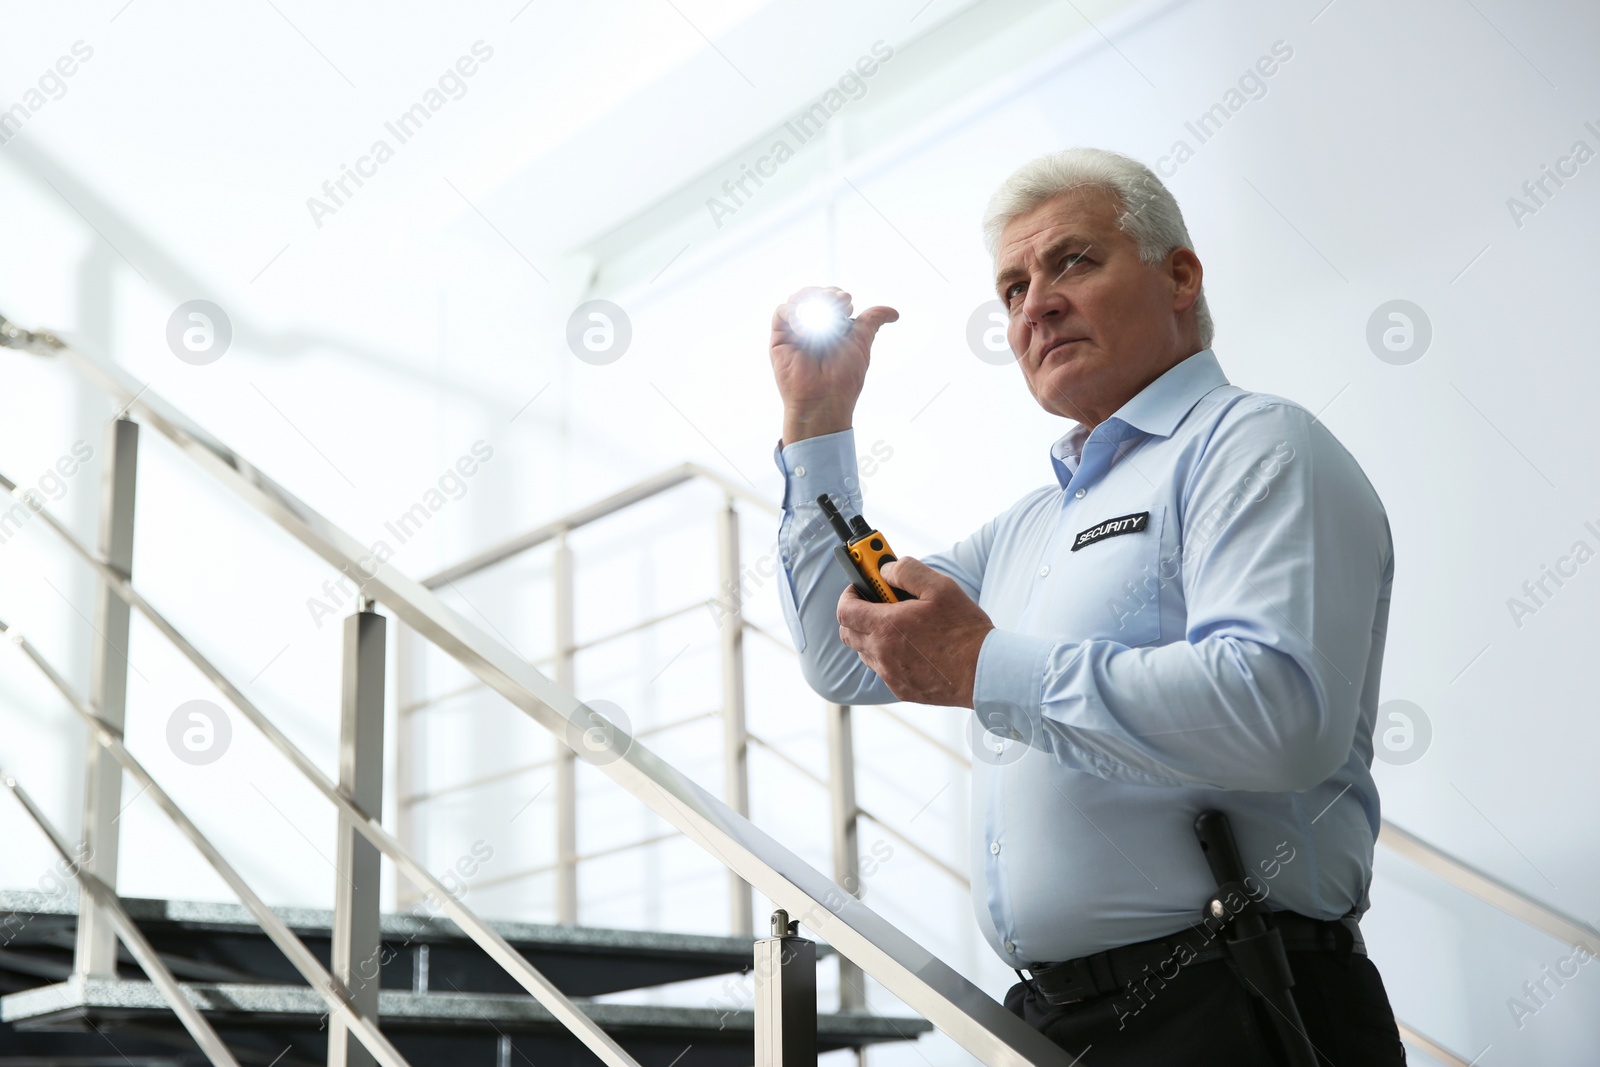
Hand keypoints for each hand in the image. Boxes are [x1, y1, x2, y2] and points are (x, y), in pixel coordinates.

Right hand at [770, 286, 898, 444]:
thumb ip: (871, 322)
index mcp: (829, 326)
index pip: (829, 297)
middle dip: (826, 293)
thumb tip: (893, 313)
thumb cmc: (843, 378)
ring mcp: (794, 331)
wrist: (825, 399)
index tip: (848, 303)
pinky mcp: (779, 338)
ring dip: (811, 298)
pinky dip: (795, 313)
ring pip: (797, 298)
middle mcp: (811, 327)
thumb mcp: (861, 343)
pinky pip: (783, 311)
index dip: (837, 293)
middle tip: (839, 303)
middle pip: (813, 294)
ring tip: (823, 314)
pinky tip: (806, 329)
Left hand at [836, 557, 993, 707]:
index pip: (845, 611)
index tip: (859, 587)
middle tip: (876, 603)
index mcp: (886, 626)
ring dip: (871, 635)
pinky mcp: (900, 689)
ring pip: (864, 652)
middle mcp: (882, 653)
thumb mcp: (940, 587)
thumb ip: (906, 571)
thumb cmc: (964, 629)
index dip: (848, 595)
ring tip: (899, 624)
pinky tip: (911, 646)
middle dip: (855, 614)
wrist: (984, 671)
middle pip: (848, 632)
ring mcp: (890, 674)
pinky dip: (886, 655)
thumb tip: (884, 570)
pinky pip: (882, 669)